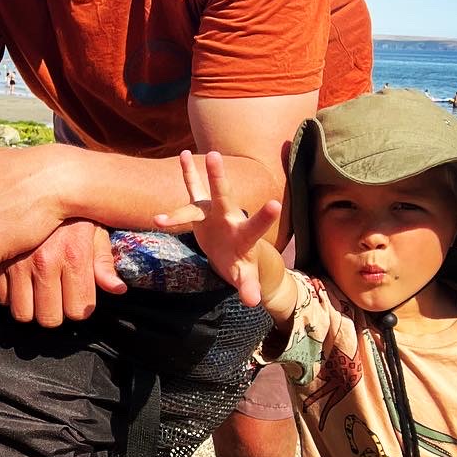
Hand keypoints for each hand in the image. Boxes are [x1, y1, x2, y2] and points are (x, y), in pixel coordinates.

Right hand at [0, 220, 127, 325]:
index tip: (77, 297)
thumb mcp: (94, 231)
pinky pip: (0, 297)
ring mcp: (16, 262)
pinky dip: (10, 295)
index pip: (79, 310)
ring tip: (37, 293)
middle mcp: (44, 262)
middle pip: (49, 318)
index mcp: (73, 256)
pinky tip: (19, 281)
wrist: (37, 183)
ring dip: (31, 308)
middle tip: (57, 299)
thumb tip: (118, 289)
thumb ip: (104, 263)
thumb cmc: (70, 210)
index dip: (80, 308)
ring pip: (22, 313)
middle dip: (55, 313)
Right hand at [153, 151, 279, 307]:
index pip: (254, 227)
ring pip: (202, 191)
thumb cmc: (241, 265)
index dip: (263, 218)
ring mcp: (214, 211)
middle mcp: (228, 217)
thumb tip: (253, 301)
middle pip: (224, 196)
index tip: (274, 204)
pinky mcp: (200, 210)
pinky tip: (181, 154)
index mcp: (243, 235)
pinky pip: (191, 191)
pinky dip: (186, 175)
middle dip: (219, 179)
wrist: (232, 252)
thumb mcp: (245, 277)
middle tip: (214, 157)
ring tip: (184, 155)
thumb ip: (248, 286)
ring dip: (195, 174)